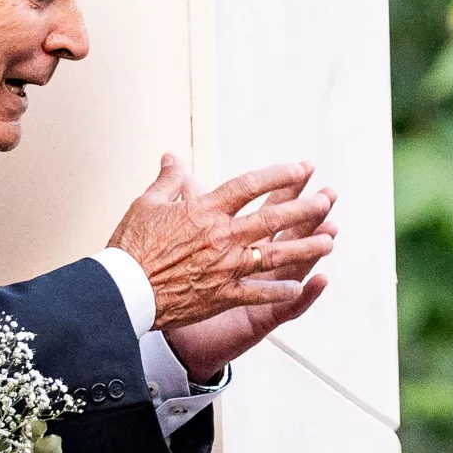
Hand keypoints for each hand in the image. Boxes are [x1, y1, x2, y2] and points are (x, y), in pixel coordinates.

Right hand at [107, 156, 334, 330]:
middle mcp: (221, 237)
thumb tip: (172, 157)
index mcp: (205, 211)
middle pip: (272, 219)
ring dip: (305, 247)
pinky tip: (299, 284)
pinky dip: (279, 289)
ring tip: (330, 241)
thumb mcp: (147, 204)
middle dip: (304, 208)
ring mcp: (225, 268)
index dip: (279, 174)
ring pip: (274, 255)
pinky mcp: (221, 295)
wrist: (123, 291)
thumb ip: (168, 180)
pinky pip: (258, 292)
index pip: (250, 185)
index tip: (302, 167)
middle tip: (327, 200)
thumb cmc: (130, 246)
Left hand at [162, 189, 336, 380]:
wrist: (161, 323)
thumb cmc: (172, 283)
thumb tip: (184, 174)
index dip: (285, 188)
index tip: (305, 168)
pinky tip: (320, 280)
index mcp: (240, 243)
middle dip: (309, 214)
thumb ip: (188, 205)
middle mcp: (256, 266)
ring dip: (313, 250)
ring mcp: (261, 292)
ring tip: (331, 233)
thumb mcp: (181, 237)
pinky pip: (285, 306)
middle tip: (329, 195)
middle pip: (287, 234)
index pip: (267, 209)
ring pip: (293, 268)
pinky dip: (305, 294)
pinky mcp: (258, 316)